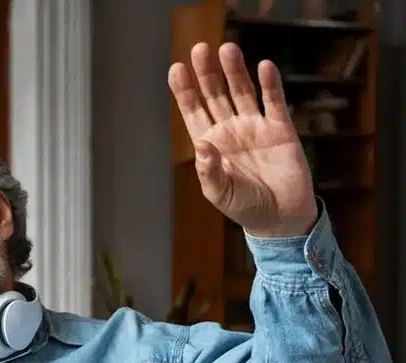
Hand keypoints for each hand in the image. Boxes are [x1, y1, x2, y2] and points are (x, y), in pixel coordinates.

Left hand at [169, 43, 316, 237]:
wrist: (281, 217)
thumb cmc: (245, 207)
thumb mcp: (221, 193)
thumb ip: (210, 171)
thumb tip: (202, 146)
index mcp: (210, 144)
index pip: (193, 111)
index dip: (184, 91)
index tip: (175, 69)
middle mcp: (230, 130)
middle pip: (215, 95)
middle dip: (207, 73)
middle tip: (200, 49)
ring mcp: (255, 126)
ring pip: (242, 92)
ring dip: (235, 71)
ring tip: (227, 49)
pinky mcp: (280, 129)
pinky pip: (273, 102)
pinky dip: (270, 85)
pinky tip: (264, 67)